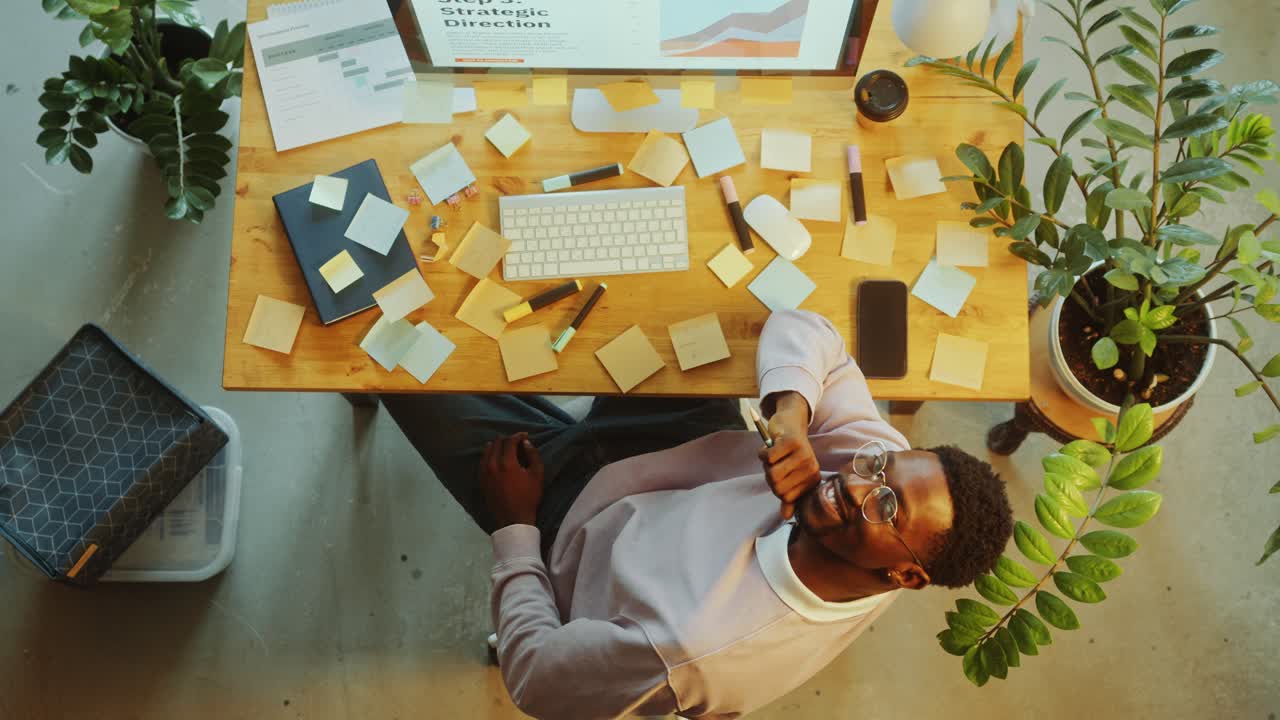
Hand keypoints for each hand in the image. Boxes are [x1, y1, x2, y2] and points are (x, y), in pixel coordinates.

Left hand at [479, 433, 544, 527]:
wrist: (513, 519)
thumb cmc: (528, 497)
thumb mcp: (537, 475)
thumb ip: (533, 455)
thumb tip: (526, 443)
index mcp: (507, 463)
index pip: (510, 441)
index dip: (518, 436)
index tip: (524, 436)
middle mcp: (493, 465)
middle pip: (497, 444)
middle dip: (507, 439)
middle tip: (515, 441)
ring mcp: (484, 473)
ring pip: (486, 452)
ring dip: (495, 446)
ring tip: (503, 446)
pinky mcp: (481, 480)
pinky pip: (482, 462)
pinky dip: (488, 456)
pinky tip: (492, 457)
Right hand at [758, 399, 819, 518]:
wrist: (791, 424)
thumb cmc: (789, 453)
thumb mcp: (790, 476)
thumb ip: (789, 497)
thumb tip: (786, 516)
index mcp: (812, 481)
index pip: (785, 497)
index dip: (775, 487)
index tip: (780, 474)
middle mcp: (811, 469)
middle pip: (777, 487)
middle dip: (769, 475)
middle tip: (774, 463)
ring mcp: (803, 455)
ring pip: (772, 473)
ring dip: (765, 464)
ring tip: (773, 455)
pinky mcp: (792, 442)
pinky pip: (768, 457)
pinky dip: (762, 453)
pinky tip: (768, 446)